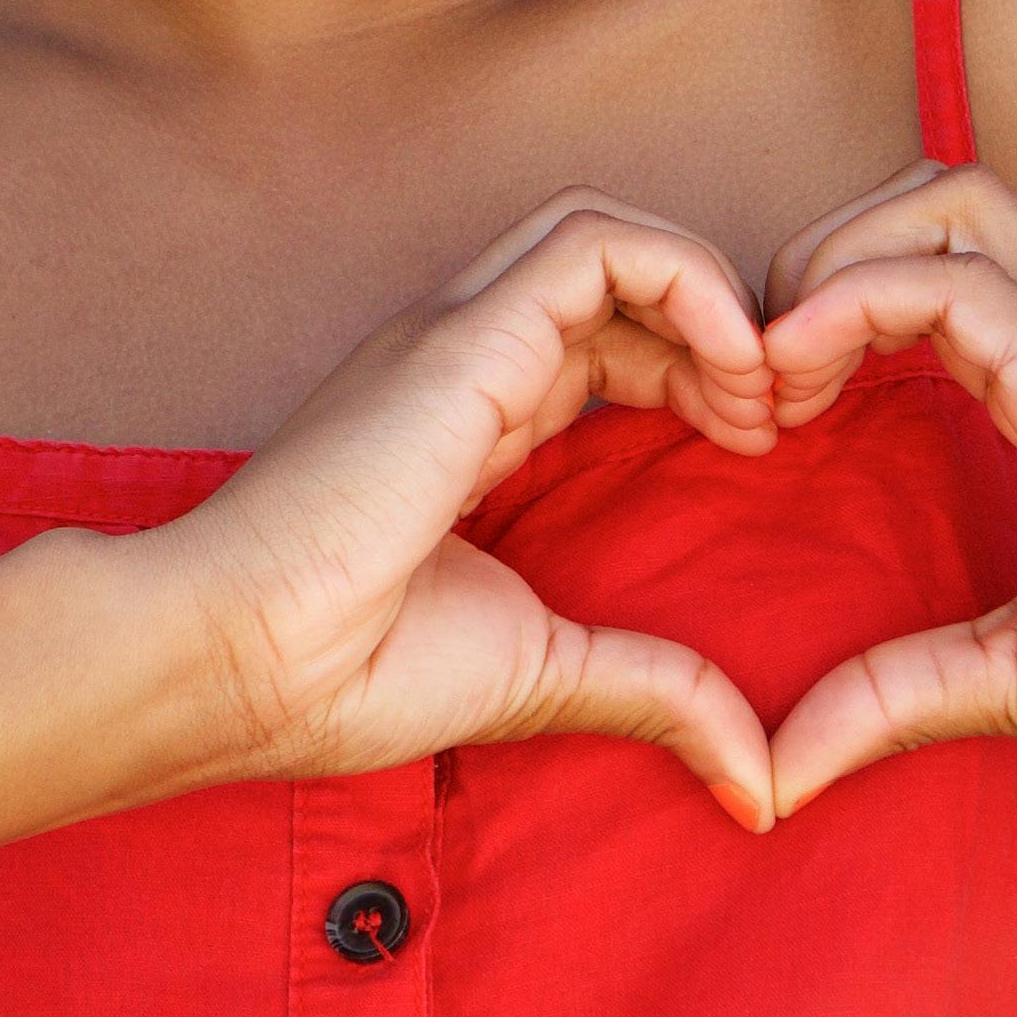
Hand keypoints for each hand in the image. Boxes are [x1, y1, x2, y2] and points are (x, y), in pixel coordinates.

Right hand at [168, 195, 780, 826]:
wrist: (239, 662)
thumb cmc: (350, 672)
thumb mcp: (545, 672)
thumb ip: (654, 695)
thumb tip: (760, 783)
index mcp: (472, 415)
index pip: (606, 335)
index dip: (698, 370)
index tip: (753, 447)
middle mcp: (467, 356)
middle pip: (619, 276)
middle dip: (720, 327)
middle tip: (776, 417)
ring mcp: (462, 333)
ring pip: (608, 234)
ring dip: (711, 293)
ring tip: (759, 390)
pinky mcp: (467, 335)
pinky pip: (595, 246)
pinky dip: (688, 280)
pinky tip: (732, 368)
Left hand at [760, 164, 1016, 812]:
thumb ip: (895, 695)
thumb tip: (779, 770)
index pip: (931, 276)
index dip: (829, 313)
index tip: (765, 416)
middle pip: (933, 202)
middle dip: (822, 254)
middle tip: (756, 376)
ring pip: (942, 206)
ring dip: (832, 263)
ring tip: (775, 373)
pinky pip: (952, 284)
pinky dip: (852, 302)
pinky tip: (798, 373)